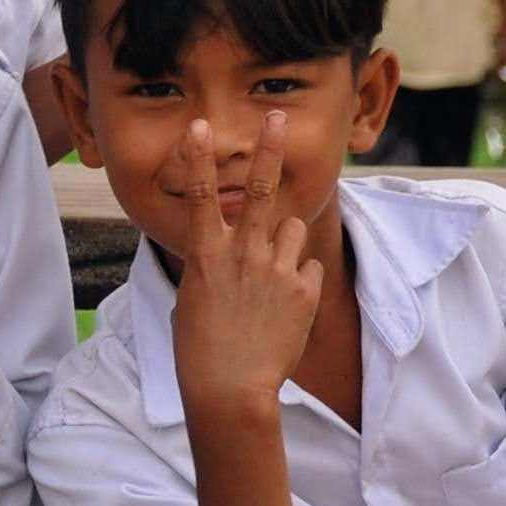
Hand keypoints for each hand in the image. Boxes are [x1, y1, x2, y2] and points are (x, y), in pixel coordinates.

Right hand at [169, 113, 324, 423]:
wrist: (231, 388)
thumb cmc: (201, 347)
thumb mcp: (195, 296)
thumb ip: (215, 263)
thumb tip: (228, 248)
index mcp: (207, 255)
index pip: (202, 195)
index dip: (199, 157)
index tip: (199, 125)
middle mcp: (244, 254)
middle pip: (262, 189)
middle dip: (269, 147)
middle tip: (277, 117)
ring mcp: (277, 270)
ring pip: (294, 229)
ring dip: (287, 241)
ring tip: (272, 275)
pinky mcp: (305, 291)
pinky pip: (309, 266)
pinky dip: (301, 279)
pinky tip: (286, 306)